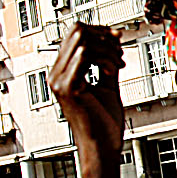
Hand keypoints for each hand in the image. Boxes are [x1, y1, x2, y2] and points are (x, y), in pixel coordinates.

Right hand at [50, 22, 126, 153]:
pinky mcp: (67, 87)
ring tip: (118, 64)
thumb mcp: (107, 84)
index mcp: (63, 73)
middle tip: (119, 51)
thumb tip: (113, 42)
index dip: (99, 31)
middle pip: (77, 31)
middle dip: (104, 36)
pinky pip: (85, 55)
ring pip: (82, 40)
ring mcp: (59, 80)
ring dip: (107, 49)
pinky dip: (104, 58)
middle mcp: (57, 74)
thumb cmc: (103, 123)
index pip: (75, 35)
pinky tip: (111, 71)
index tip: (118, 37)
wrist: (102, 146)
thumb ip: (107, 63)